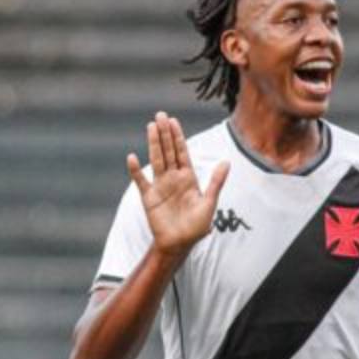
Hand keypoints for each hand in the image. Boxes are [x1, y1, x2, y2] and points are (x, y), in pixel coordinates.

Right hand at [127, 111, 229, 258]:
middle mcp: (173, 178)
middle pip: (168, 151)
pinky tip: (131, 157)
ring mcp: (160, 186)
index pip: (182, 152)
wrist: (179, 244)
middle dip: (164, 133)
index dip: (178, 136)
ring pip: (156, 159)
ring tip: (150, 126)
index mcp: (188, 178)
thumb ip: (216, 182)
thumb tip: (226, 161)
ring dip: (153, 143)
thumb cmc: (196, 227)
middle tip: (160, 115)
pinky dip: (136, 170)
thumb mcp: (209, 203)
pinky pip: (141, 181)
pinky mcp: (148, 197)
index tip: (174, 121)